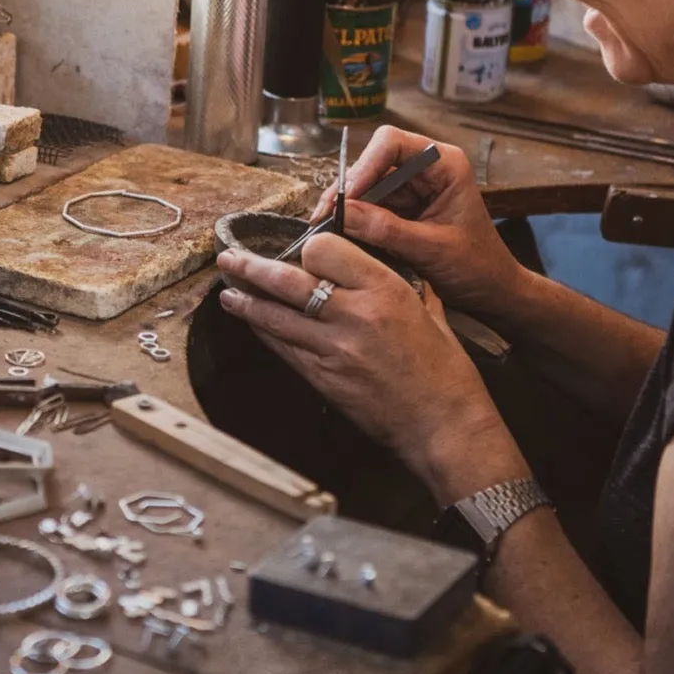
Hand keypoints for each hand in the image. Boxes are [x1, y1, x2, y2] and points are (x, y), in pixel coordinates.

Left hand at [217, 234, 523, 499]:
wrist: (445, 426)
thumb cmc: (444, 371)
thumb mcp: (429, 311)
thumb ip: (399, 284)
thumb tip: (376, 267)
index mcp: (384, 290)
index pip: (324, 251)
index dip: (307, 248)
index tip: (301, 251)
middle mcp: (354, 315)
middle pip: (287, 281)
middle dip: (252, 268)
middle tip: (229, 258)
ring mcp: (334, 349)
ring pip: (275, 317)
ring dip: (245, 301)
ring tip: (227, 290)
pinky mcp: (323, 379)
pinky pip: (283, 348)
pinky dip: (263, 332)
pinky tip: (251, 323)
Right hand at [314, 125, 521, 320]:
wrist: (492, 291)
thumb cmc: (478, 267)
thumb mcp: (432, 249)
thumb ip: (388, 230)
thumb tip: (343, 214)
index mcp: (444, 164)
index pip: (391, 143)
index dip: (365, 165)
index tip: (347, 197)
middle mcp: (424, 168)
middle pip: (371, 162)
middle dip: (347, 188)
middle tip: (324, 217)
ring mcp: (409, 188)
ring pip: (364, 185)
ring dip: (344, 206)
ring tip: (324, 227)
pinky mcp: (398, 209)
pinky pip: (366, 206)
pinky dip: (350, 219)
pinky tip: (336, 234)